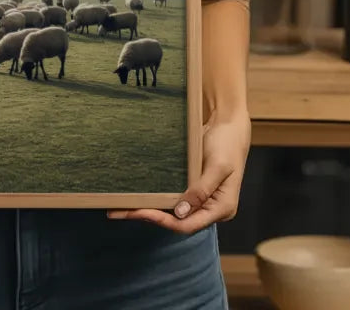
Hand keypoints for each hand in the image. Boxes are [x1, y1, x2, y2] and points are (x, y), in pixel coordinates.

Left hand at [106, 110, 250, 233]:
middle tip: (121, 212)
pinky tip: (140, 196)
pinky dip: (158, 198)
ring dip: (150, 209)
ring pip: (173, 212)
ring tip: (123, 207)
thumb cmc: (227, 144)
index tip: (141, 213)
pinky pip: (174, 198)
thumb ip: (201, 190)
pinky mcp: (193, 188)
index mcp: (221, 208)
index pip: (188, 225)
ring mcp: (202, 199)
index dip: (164, 221)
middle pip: (177, 221)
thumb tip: (180, 212)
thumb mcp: (218, 166)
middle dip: (150, 217)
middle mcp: (211, 209)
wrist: (229, 125)